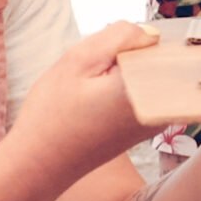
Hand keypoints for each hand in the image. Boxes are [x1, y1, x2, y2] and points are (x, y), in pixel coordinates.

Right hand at [7, 21, 158, 178]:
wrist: (39, 166)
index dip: (132, 40)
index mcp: (147, 89)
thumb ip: (120, 37)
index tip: (105, 53)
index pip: (161, 44)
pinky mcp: (144, 130)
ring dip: (124, 72)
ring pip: (148, 76)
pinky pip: (143, 94)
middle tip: (93, 74)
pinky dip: (123, 89)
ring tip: (92, 89)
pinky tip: (96, 100)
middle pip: (155, 60)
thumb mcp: (78, 60)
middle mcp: (160, 109)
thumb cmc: (52, 114)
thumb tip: (151, 34)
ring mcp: (155, 123)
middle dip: (128, 56)